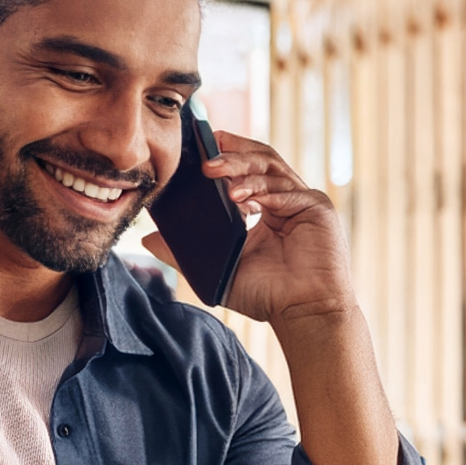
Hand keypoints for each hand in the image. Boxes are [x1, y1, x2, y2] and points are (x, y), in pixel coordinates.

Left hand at [143, 132, 356, 329]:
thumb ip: (185, 254)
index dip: (224, 156)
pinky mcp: (317, 208)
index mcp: (265, 208)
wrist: (303, 315)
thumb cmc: (268, 296)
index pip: (245, 171)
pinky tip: (239, 196)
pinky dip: (262, 189)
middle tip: (204, 156)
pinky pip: (286, 190)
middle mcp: (285, 199)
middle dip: (231, 153)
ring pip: (270, 167)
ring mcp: (302, 201)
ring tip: (214, 171)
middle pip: (259, 160)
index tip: (197, 149)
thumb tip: (147, 239)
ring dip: (241, 166)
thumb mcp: (218, 270)